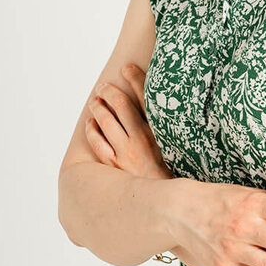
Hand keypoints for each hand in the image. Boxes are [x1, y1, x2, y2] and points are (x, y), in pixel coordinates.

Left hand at [85, 63, 172, 180]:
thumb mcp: (174, 146)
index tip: (126, 66)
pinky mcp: (113, 166)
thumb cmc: (172, 171)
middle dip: (109, 91)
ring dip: (98, 108)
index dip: (135, 78)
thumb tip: (160, 108)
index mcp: (159, 132)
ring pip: (106, 122)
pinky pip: (97, 143)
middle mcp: (141, 140)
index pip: (145, 97)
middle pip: (121, 105)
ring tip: (95, 101)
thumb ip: (167, 126)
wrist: (164, 199)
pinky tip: (91, 123)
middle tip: (103, 86)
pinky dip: (92, 130)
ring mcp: (125, 154)